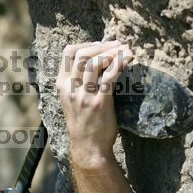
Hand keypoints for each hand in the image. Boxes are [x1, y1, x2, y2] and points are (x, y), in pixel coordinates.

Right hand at [56, 39, 132, 168]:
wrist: (88, 149)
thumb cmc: (84, 124)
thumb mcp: (73, 101)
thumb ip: (78, 82)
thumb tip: (95, 61)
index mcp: (62, 86)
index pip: (68, 53)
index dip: (86, 44)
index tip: (100, 46)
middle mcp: (71, 89)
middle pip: (82, 54)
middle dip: (102, 45)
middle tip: (117, 44)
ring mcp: (84, 96)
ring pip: (95, 61)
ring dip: (113, 51)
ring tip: (125, 50)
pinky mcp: (100, 102)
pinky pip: (110, 75)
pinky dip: (121, 62)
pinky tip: (129, 58)